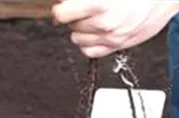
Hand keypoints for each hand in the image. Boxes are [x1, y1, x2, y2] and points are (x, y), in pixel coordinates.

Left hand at [52, 0, 178, 57]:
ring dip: (81, 29)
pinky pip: (90, 51)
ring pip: (77, 39)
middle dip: (74, 15)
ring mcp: (110, 38)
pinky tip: (95, 31)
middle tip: (85, 6)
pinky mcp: (117, 47)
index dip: (61, 8)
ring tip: (93, 17)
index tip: (63, 5)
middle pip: (71, 25)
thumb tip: (65, 2)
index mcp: (100, 4)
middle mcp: (104, 24)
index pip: (62, 14)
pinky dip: (88, 43)